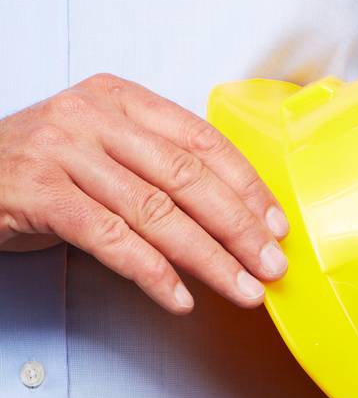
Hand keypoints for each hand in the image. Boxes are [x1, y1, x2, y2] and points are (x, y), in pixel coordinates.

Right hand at [0, 73, 287, 312]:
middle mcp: (91, 117)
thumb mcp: (103, 151)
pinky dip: (152, 274)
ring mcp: (62, 152)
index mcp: (120, 99)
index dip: (247, 187)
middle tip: (271, 266)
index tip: (277, 226)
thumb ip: (158, 168)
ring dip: (208, 259)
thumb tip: (240, 218)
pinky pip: (111, 239)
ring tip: (242, 289)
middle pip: (186, 178)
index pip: (201, 140)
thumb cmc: (43, 170)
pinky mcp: (39, 193)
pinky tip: (180, 298)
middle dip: (239, 228)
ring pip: (155, 212)